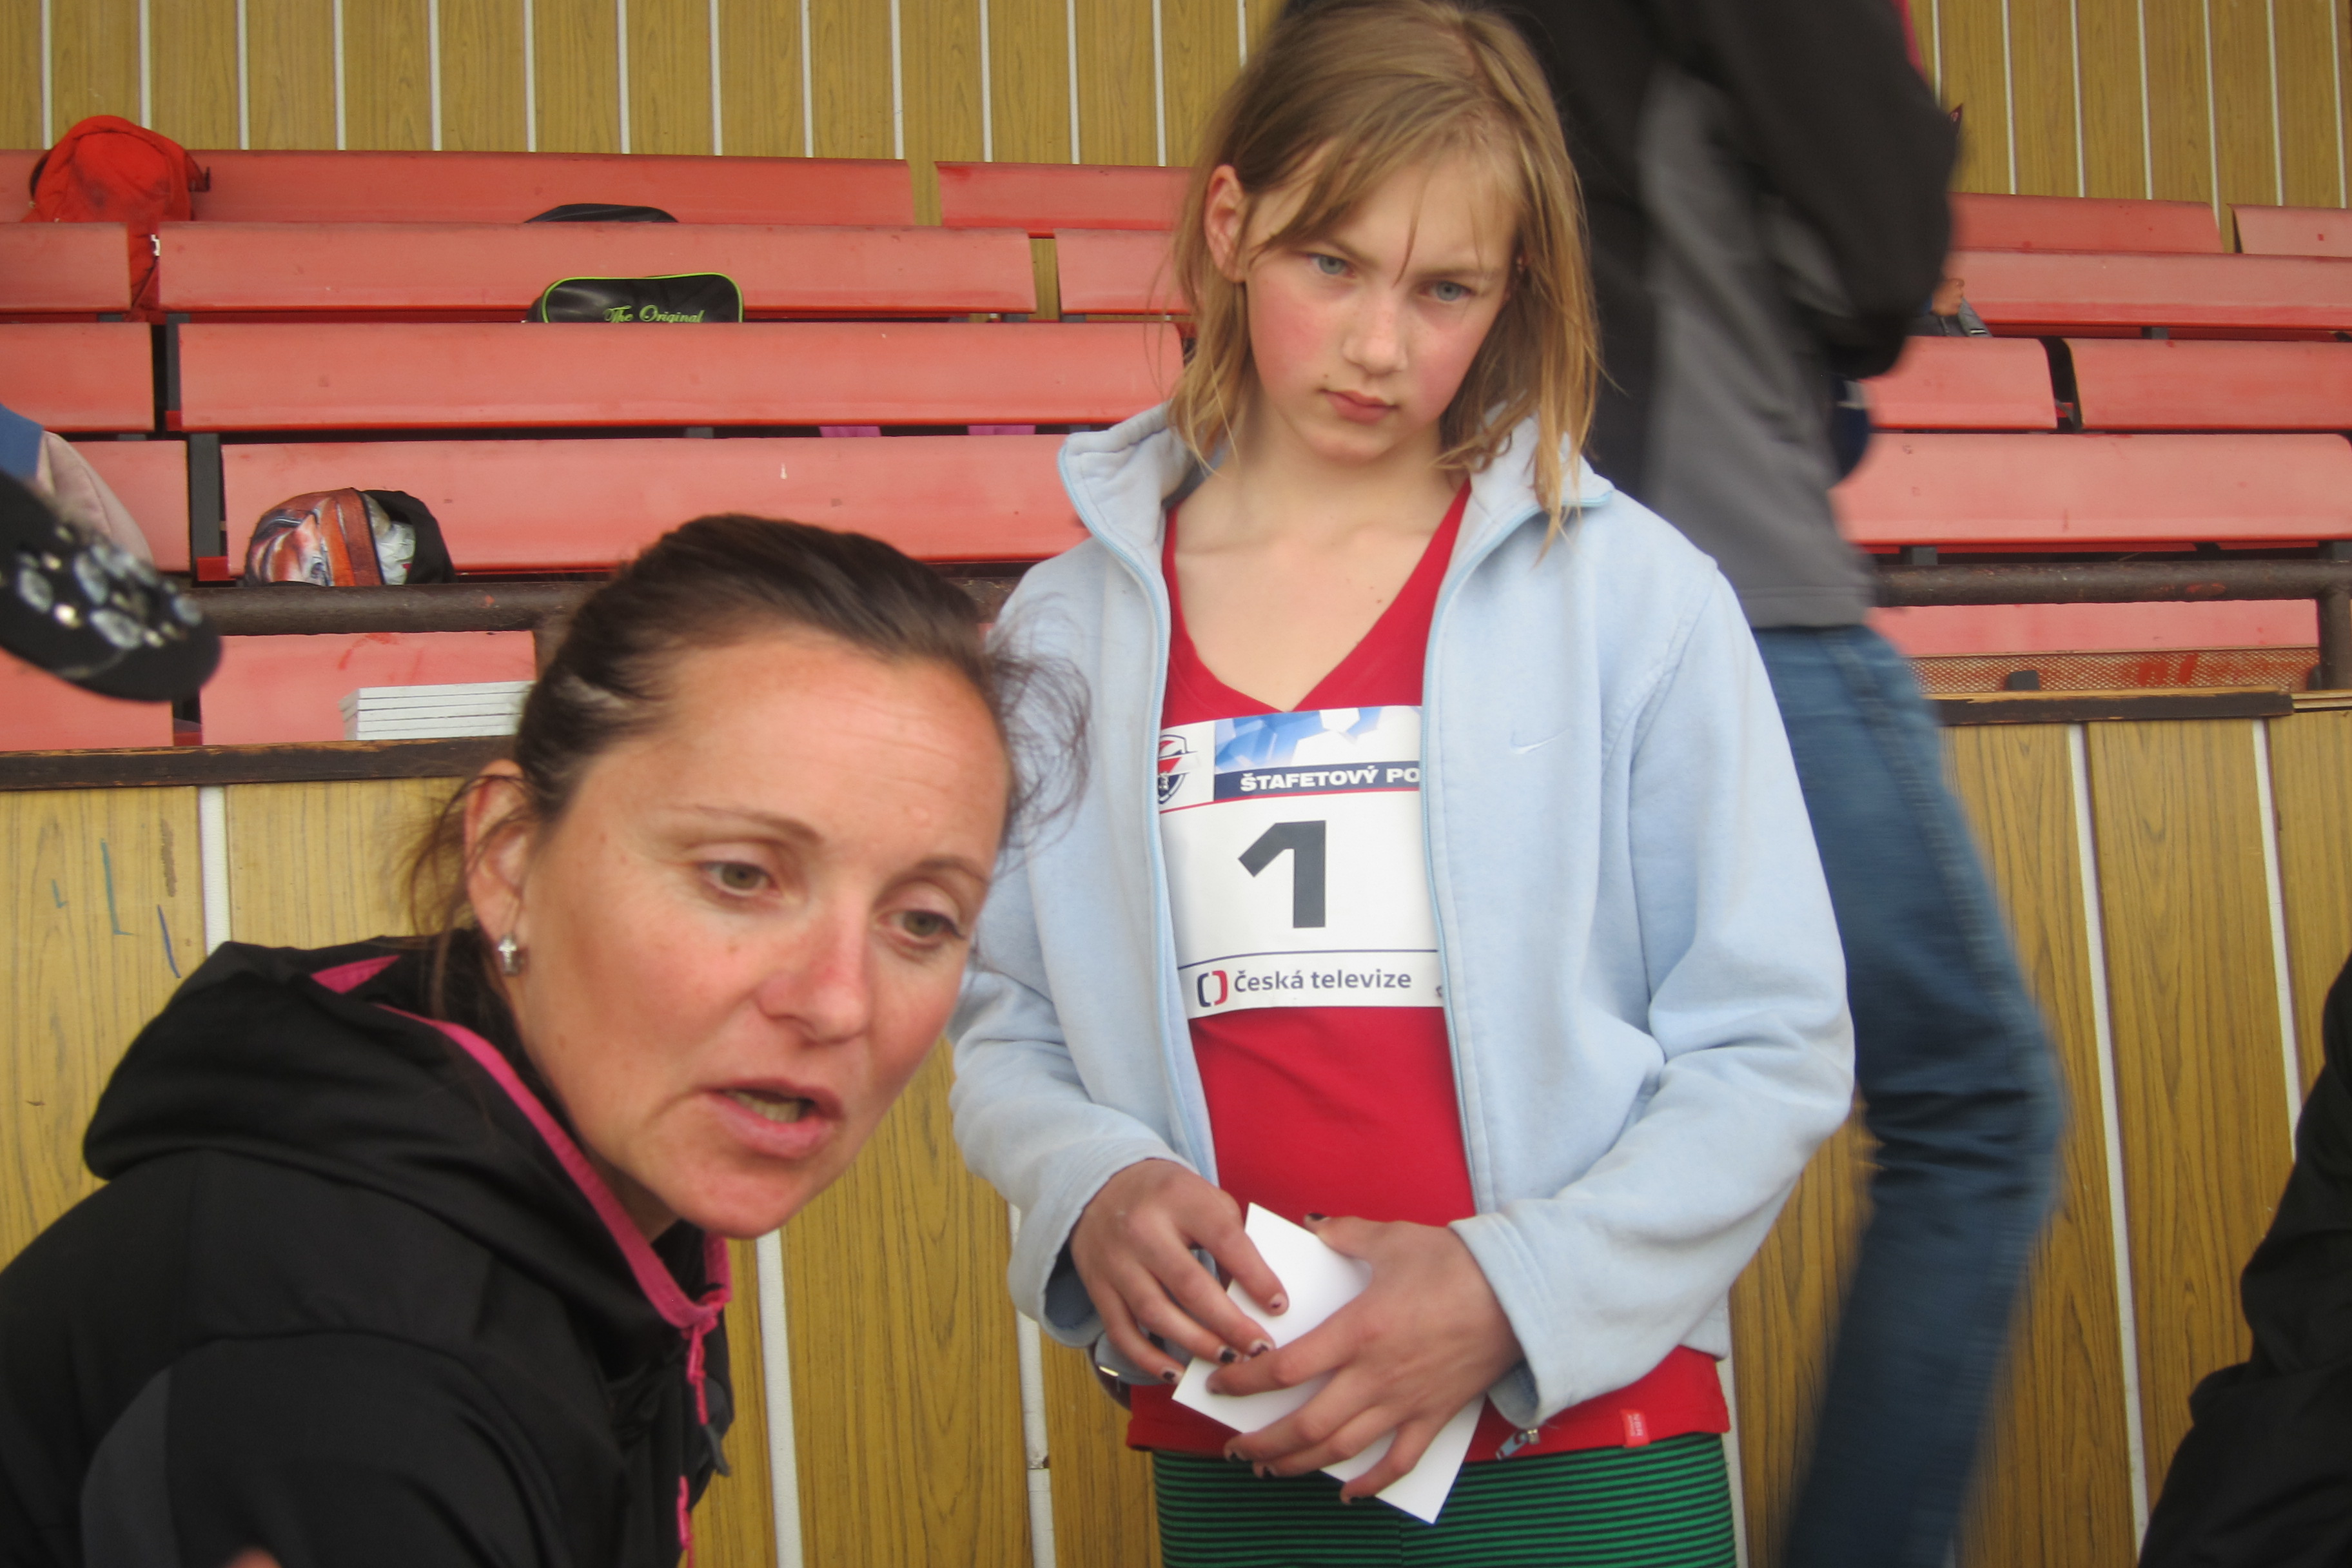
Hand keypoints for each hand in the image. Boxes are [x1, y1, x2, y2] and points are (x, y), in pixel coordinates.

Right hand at [1069, 1160, 1288, 1383]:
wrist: (1101, 1186)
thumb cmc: (1169, 1197)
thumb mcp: (1205, 1199)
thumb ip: (1232, 1240)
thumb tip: (1256, 1298)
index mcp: (1179, 1198)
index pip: (1224, 1240)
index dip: (1255, 1276)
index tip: (1279, 1306)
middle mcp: (1142, 1229)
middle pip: (1189, 1285)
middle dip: (1229, 1324)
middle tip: (1260, 1349)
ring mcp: (1115, 1261)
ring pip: (1155, 1314)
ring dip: (1196, 1344)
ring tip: (1229, 1361)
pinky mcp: (1098, 1287)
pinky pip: (1122, 1332)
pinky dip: (1148, 1359)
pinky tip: (1176, 1374)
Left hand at [1207, 1215, 1521, 1500]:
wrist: (1519, 1292)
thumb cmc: (1455, 1263)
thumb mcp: (1392, 1238)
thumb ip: (1344, 1234)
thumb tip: (1311, 1226)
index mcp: (1358, 1331)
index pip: (1285, 1368)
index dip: (1244, 1382)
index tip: (1219, 1385)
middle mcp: (1376, 1376)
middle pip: (1307, 1425)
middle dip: (1263, 1442)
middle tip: (1234, 1448)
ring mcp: (1406, 1402)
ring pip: (1343, 1450)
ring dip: (1300, 1465)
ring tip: (1270, 1468)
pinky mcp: (1435, 1416)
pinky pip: (1398, 1462)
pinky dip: (1370, 1484)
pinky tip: (1347, 1494)